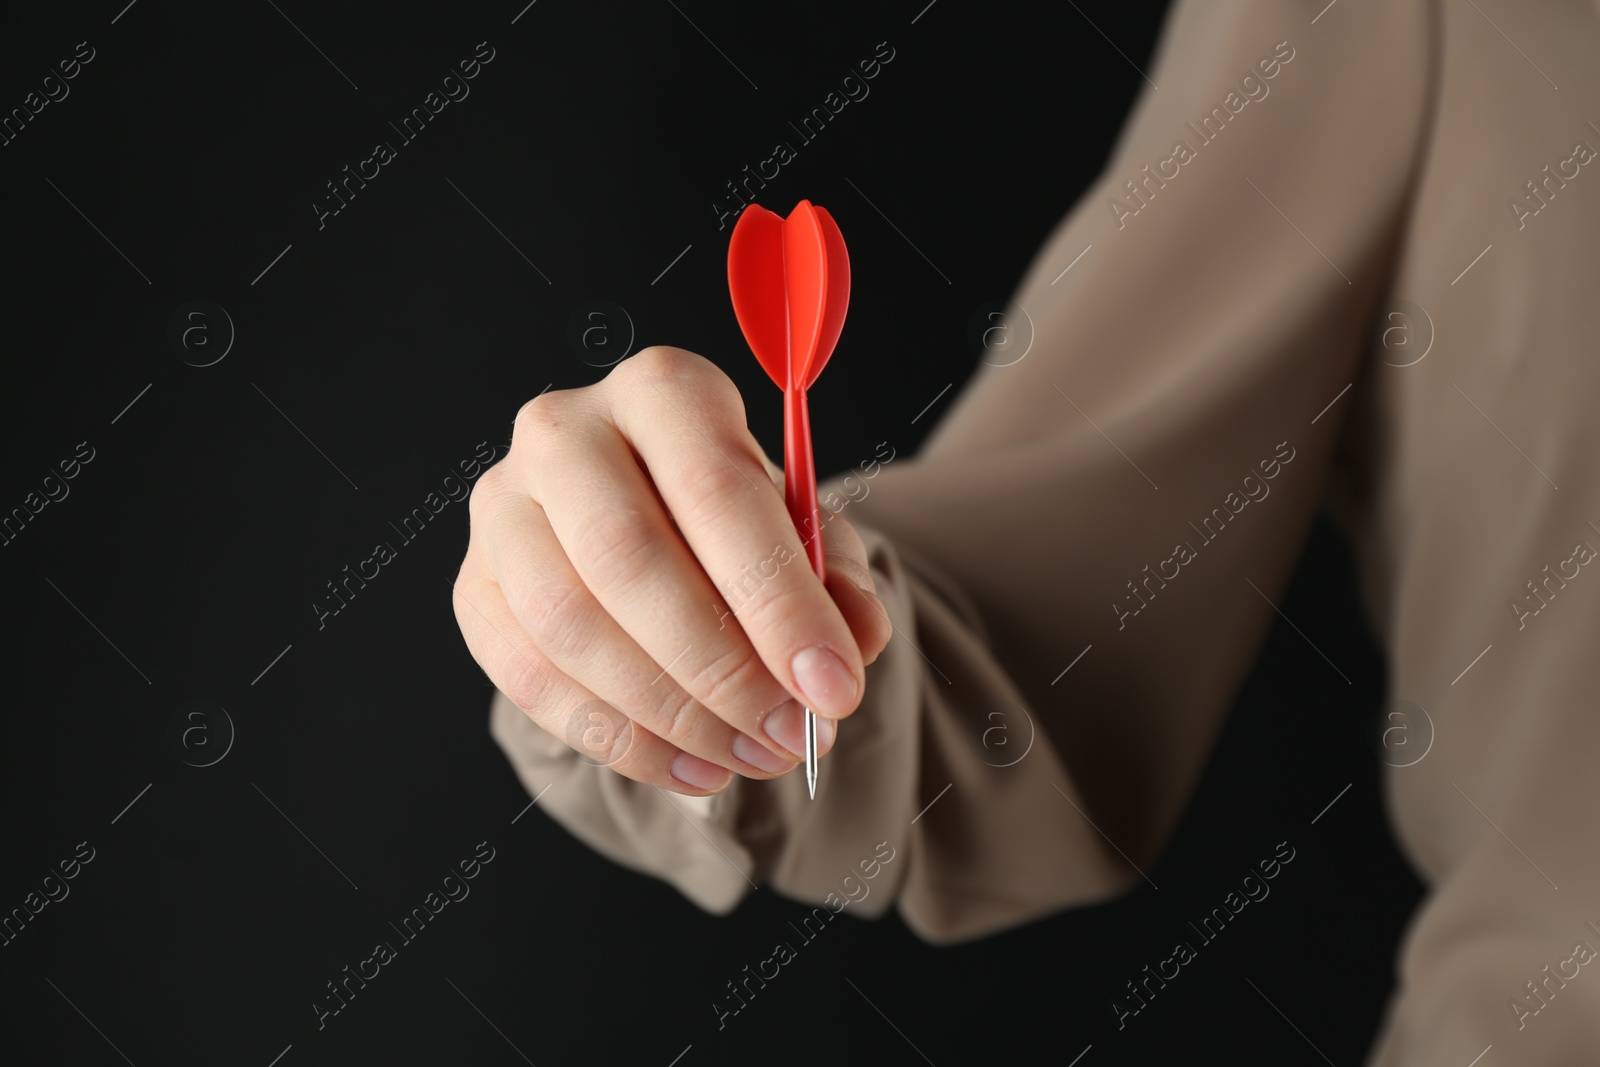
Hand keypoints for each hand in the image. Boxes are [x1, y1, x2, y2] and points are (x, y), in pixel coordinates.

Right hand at [453, 346, 892, 794]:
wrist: (656, 529)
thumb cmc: (732, 524)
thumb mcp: (806, 535)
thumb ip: (838, 582)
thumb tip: (855, 642)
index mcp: (662, 390)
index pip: (715, 487)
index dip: (777, 598)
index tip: (831, 685)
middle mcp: (564, 432)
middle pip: (626, 557)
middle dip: (720, 668)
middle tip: (789, 736)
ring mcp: (502, 508)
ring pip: (569, 625)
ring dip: (671, 715)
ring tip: (750, 757)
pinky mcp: (473, 586)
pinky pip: (529, 678)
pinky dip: (618, 741)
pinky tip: (690, 768)